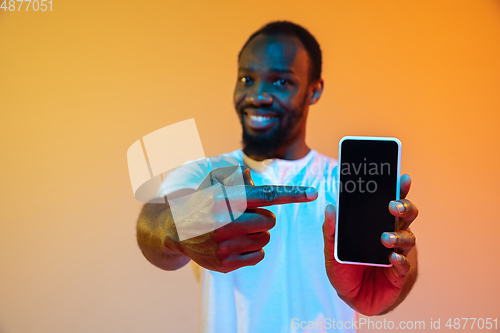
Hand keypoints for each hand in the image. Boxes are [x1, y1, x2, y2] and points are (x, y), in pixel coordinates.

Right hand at [166, 165, 317, 272]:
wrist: (176, 231)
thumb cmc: (202, 203)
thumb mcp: (213, 185)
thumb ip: (234, 180)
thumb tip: (248, 174)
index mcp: (225, 199)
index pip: (266, 195)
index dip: (292, 193)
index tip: (313, 193)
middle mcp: (225, 222)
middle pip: (269, 220)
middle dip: (262, 218)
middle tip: (244, 217)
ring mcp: (224, 245)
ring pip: (265, 239)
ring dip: (257, 234)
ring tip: (237, 231)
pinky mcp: (225, 263)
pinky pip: (258, 255)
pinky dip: (253, 249)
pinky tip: (235, 244)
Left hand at [323, 174, 417, 314]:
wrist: (350, 298)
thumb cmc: (343, 270)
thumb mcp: (332, 250)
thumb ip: (330, 231)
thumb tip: (330, 207)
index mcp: (376, 225)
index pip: (390, 203)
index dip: (398, 190)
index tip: (401, 178)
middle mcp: (391, 235)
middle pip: (406, 216)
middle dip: (404, 208)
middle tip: (392, 206)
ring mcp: (397, 254)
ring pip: (408, 238)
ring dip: (398, 236)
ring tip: (385, 238)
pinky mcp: (398, 274)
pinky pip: (403, 265)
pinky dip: (399, 260)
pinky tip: (392, 258)